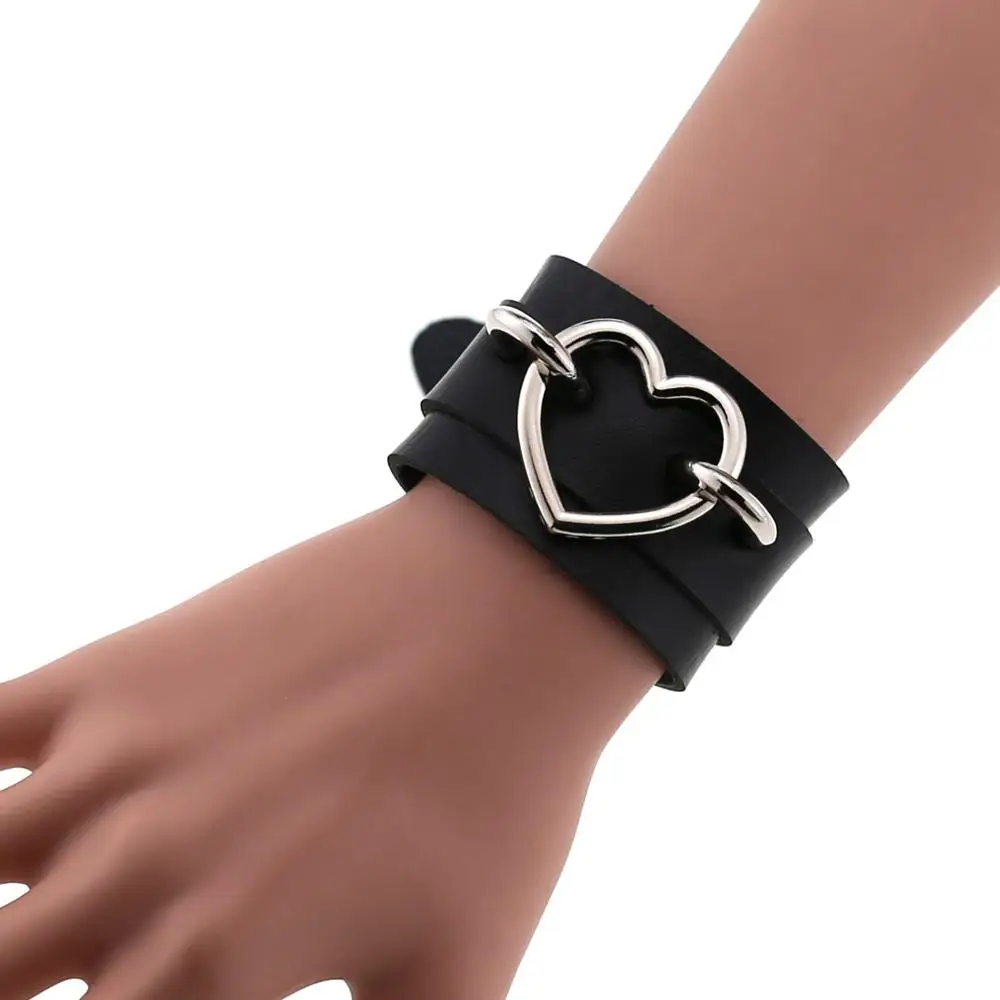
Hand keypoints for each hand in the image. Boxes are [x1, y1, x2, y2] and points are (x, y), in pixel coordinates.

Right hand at [0, 477, 659, 999]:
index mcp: (216, 967)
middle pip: (3, 977)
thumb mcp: (459, 973)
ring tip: (37, 928)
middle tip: (105, 955)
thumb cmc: (499, 788)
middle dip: (32, 977)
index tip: (140, 989)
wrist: (502, 614)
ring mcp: (110, 765)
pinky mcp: (111, 673)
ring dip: (2, 924)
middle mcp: (137, 874)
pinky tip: (8, 817)